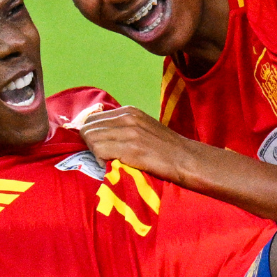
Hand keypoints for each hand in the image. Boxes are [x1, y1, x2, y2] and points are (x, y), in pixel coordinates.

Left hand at [78, 106, 194, 183]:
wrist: (187, 159)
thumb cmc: (166, 149)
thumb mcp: (143, 128)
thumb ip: (123, 127)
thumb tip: (98, 135)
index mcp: (129, 111)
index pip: (93, 118)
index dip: (90, 135)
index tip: (97, 148)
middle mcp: (127, 117)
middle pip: (88, 127)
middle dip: (90, 144)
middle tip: (102, 157)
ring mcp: (129, 131)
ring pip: (91, 138)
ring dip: (95, 153)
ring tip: (109, 162)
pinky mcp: (131, 148)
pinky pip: (99, 150)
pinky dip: (101, 161)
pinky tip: (113, 166)